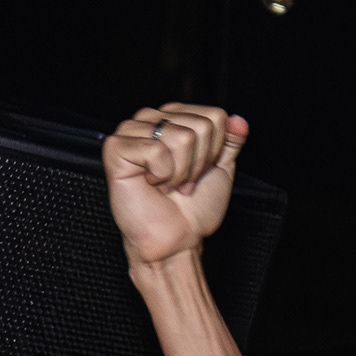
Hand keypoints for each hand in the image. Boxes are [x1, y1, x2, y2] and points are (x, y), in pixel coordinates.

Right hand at [102, 102, 245, 271]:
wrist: (175, 239)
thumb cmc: (192, 209)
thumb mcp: (221, 169)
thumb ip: (231, 141)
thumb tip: (238, 120)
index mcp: (175, 119)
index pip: (215, 116)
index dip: (215, 150)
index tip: (199, 170)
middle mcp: (153, 120)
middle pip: (200, 126)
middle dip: (198, 163)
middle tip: (182, 181)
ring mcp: (132, 131)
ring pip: (181, 137)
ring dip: (180, 171)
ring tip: (167, 184)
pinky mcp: (116, 148)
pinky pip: (155, 149)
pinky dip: (160, 174)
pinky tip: (151, 183)